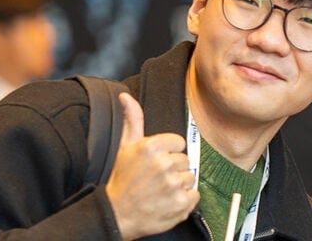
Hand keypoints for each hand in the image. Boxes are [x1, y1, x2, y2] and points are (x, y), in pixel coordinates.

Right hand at [104, 93, 198, 239]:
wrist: (117, 214)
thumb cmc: (122, 180)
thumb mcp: (125, 147)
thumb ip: (132, 120)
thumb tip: (126, 97)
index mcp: (151, 147)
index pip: (179, 143)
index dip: (168, 153)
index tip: (155, 163)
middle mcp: (163, 164)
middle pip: (185, 160)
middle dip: (173, 169)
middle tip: (155, 179)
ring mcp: (173, 184)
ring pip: (190, 177)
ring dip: (179, 185)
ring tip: (160, 190)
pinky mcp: (181, 202)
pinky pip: (195, 195)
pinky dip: (184, 200)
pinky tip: (167, 200)